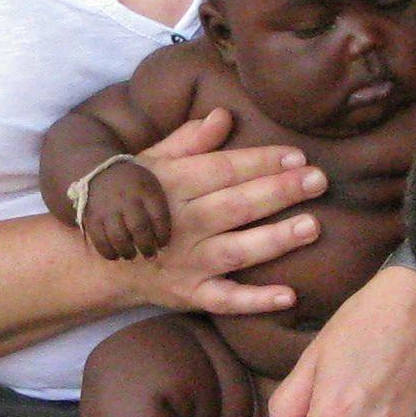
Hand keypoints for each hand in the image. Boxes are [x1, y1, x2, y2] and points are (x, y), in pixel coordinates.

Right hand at [76, 159, 173, 260]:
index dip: (163, 234)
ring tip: (131, 255)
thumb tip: (162, 239)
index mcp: (145, 189)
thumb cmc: (132, 184)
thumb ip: (158, 206)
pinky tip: (115, 255)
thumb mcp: (149, 184)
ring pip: (119, 237)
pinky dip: (108, 252)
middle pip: (139, 228)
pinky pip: (99, 240)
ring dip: (127, 251)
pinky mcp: (92, 217)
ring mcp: (108, 208)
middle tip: (149, 255)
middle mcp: (126, 198)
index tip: (162, 244)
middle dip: (147, 247)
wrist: (99, 171)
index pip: (159, 216)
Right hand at [120, 107, 324, 319]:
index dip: (261, 161)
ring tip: (312, 227)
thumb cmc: (132, 204)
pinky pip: (225, 300)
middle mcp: (183, 224)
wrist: (96, 261)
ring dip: (275, 239)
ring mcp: (188, 262)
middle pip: (237, 205)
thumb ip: (188, 141)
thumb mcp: (149, 165)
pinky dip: (254, 301)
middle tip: (319, 180)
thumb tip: (223, 115)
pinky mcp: (191, 294)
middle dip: (279, 192)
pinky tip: (288, 296)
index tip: (297, 155)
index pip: (224, 169)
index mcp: (174, 185)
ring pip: (237, 250)